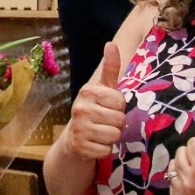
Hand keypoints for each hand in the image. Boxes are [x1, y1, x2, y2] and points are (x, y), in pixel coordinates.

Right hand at [64, 42, 127, 161]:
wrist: (74, 140)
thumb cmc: (94, 110)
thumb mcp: (103, 89)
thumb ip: (110, 68)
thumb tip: (111, 44)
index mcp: (87, 91)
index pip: (121, 102)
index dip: (119, 108)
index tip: (109, 108)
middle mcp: (80, 108)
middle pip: (119, 119)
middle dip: (116, 123)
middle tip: (105, 123)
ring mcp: (79, 128)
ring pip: (114, 135)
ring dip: (111, 137)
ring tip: (101, 133)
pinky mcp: (80, 147)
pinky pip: (106, 150)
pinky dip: (104, 150)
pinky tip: (96, 144)